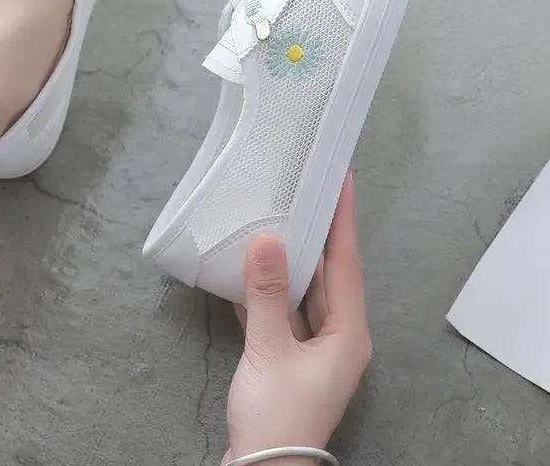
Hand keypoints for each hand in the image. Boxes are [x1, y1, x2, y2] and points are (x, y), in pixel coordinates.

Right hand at [223, 174, 371, 465]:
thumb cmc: (277, 414)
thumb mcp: (270, 351)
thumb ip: (267, 293)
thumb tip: (266, 237)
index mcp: (348, 332)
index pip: (346, 263)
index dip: (342, 220)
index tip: (341, 180)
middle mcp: (338, 335)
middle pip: (328, 273)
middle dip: (317, 232)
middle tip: (305, 189)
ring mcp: (314, 348)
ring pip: (304, 291)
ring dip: (290, 259)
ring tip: (278, 217)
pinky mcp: (289, 357)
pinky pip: (283, 310)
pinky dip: (268, 288)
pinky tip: (249, 268)